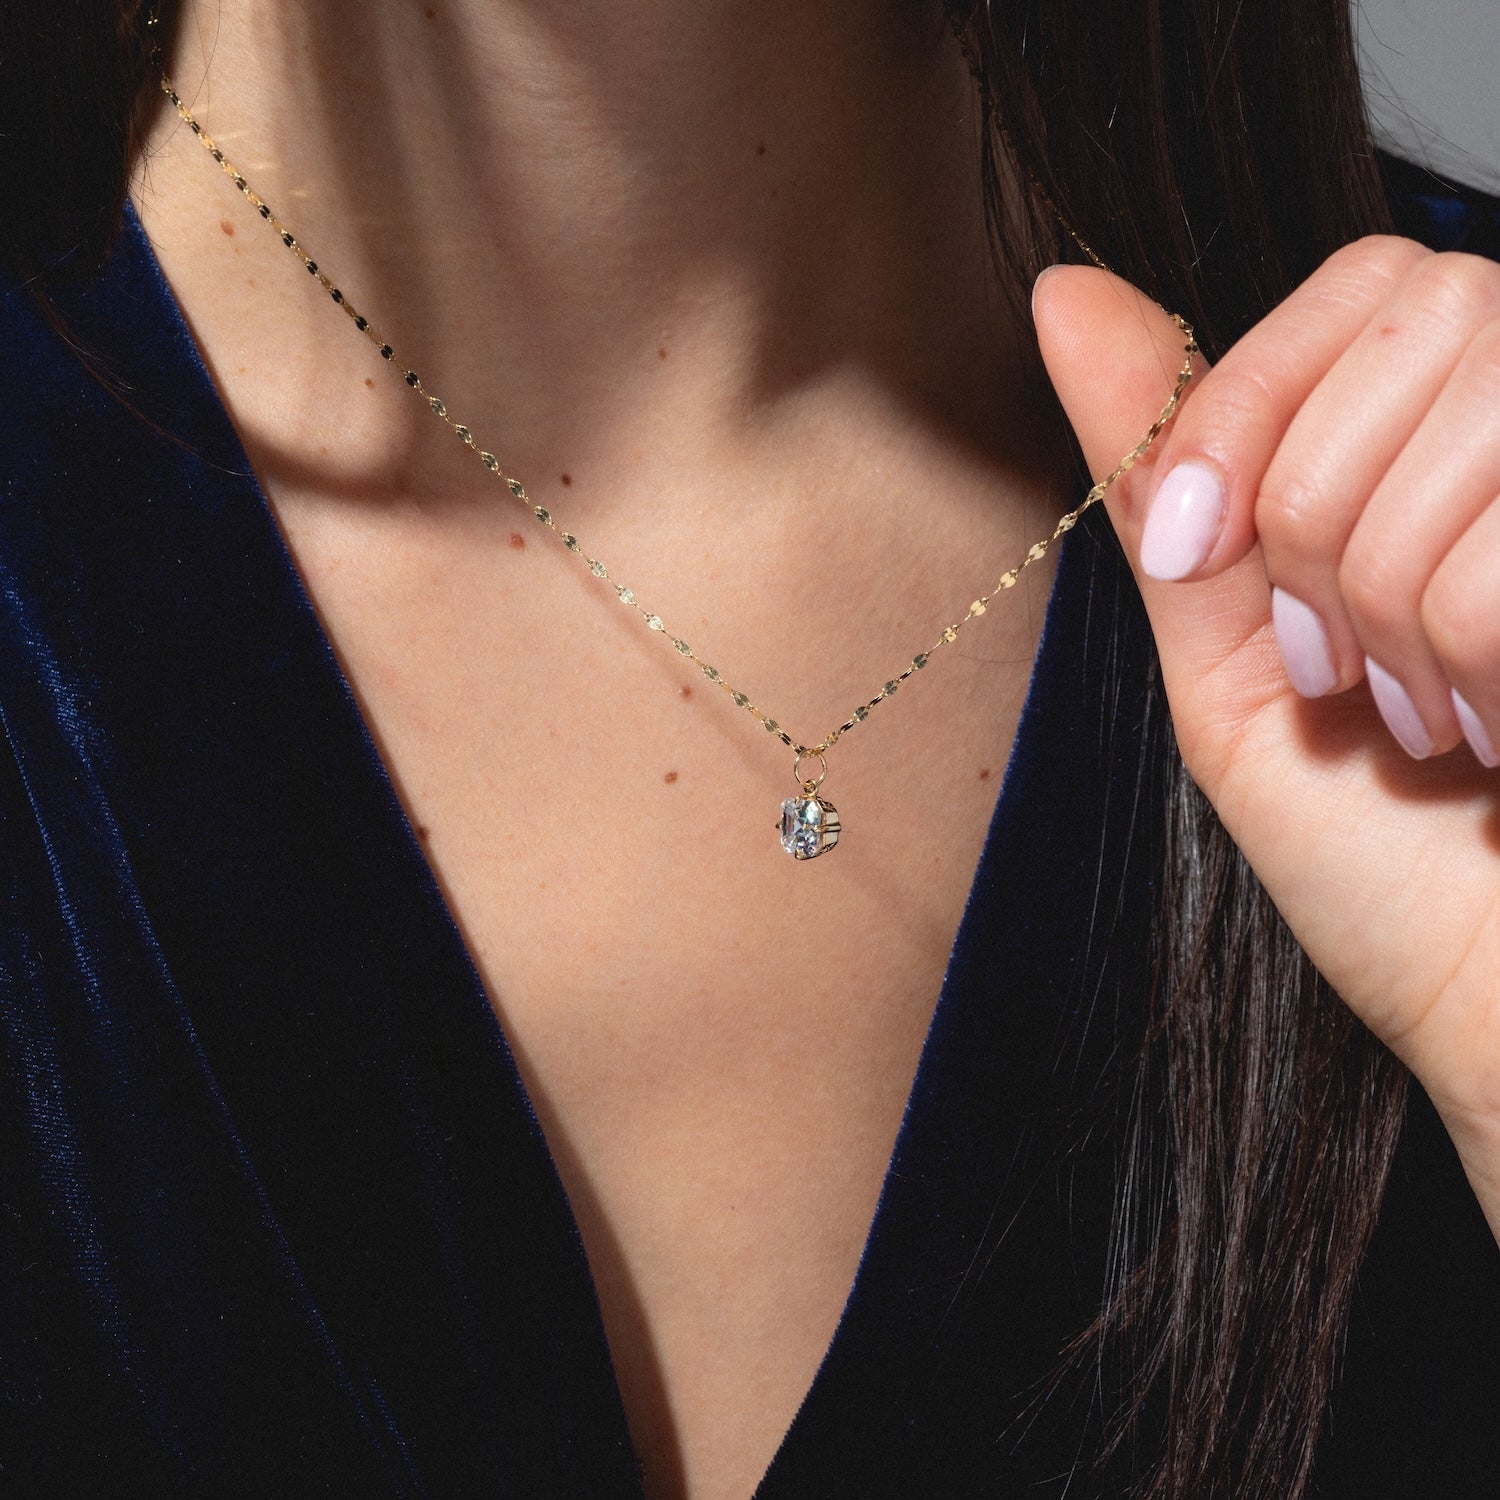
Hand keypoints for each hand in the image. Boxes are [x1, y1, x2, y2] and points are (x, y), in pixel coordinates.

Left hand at [1032, 238, 1499, 1238]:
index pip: (1367, 278)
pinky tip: (1497, 734)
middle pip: (1429, 316)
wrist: (1497, 998)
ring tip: (1421, 713)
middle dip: (1321, 518)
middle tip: (1335, 665)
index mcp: (1443, 448)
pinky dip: (1478, 663)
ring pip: (1480, 421)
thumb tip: (1066, 295)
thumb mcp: (1227, 661)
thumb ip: (1166, 474)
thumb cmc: (1377, 859)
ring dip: (1400, 606)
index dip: (1253, 401)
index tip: (1197, 546)